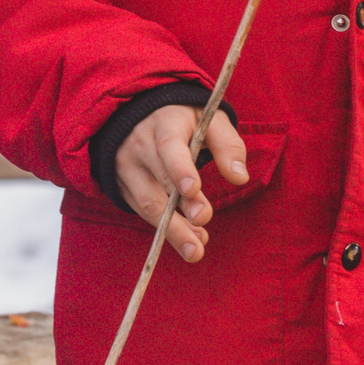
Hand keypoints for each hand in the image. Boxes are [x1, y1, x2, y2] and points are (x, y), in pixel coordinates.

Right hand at [113, 105, 245, 262]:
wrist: (139, 115)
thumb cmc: (184, 120)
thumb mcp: (210, 121)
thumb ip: (228, 146)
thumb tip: (240, 178)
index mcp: (164, 124)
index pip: (169, 147)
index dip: (179, 169)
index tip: (194, 189)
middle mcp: (140, 146)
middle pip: (158, 184)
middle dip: (180, 212)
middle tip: (201, 232)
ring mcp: (127, 168)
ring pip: (146, 204)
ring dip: (173, 230)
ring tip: (196, 249)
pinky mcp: (122, 186)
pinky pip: (142, 211)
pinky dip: (165, 228)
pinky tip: (189, 238)